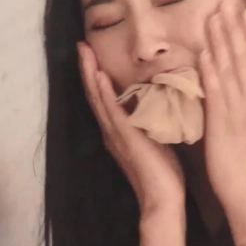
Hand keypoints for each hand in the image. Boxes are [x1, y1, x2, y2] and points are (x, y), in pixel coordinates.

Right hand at [78, 42, 185, 214]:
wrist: (163, 200)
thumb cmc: (164, 174)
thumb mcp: (156, 140)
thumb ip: (151, 123)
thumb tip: (158, 103)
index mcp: (118, 131)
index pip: (103, 98)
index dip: (95, 76)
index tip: (92, 53)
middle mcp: (111, 131)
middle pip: (94, 94)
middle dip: (87, 69)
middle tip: (81, 45)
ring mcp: (116, 134)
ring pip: (98, 99)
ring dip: (90, 74)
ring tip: (84, 52)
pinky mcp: (125, 139)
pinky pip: (111, 112)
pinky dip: (103, 93)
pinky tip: (98, 76)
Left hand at [198, 3, 245, 215]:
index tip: (242, 9)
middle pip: (244, 57)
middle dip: (236, 28)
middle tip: (229, 0)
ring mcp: (239, 109)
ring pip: (231, 68)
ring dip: (223, 41)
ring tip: (216, 17)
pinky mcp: (223, 122)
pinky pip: (217, 93)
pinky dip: (212, 71)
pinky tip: (205, 53)